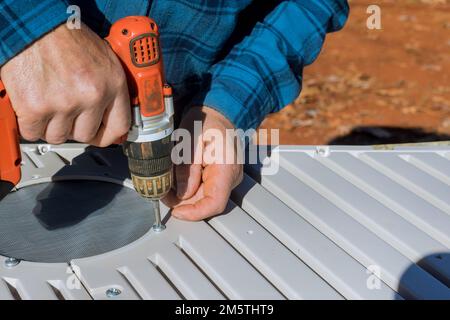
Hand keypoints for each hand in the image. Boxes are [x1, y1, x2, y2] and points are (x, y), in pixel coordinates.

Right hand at [0, 23, 129, 145]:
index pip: (119, 127)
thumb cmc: (67, 36)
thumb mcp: (105, 58)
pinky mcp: (36, 107)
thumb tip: (113, 114)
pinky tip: (34, 108)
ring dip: (52, 126)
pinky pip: (34, 132)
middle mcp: (91, 96)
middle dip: (75, 127)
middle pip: (86, 135)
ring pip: (59, 136)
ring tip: (50, 105)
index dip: (108, 135)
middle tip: (67, 113)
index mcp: (113, 84)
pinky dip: (31, 124)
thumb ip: (111, 87)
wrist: (34, 24)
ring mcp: (64, 104)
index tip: (102, 135)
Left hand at [162, 106, 242, 220]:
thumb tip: (181, 194)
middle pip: (206, 202)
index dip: (194, 213)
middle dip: (182, 202)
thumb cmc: (205, 120)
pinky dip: (187, 188)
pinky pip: (203, 190)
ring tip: (167, 181)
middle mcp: (230, 177)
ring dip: (183, 195)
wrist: (216, 112)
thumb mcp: (189, 140)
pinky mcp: (219, 178)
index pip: (215, 203)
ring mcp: (226, 179)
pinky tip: (176, 179)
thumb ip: (186, 168)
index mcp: (226, 168)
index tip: (176, 212)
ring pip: (202, 198)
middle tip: (163, 192)